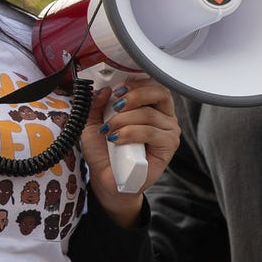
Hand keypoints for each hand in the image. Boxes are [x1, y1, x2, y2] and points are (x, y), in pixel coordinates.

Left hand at [81, 79, 179, 224]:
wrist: (107, 178)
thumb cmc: (105, 150)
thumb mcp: (93, 122)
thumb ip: (96, 104)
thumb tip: (104, 90)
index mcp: (150, 104)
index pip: (152, 83)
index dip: (134, 83)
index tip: (116, 90)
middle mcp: (163, 115)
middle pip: (159, 92)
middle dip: (133, 96)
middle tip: (114, 107)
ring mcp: (168, 130)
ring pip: (149, 114)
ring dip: (124, 120)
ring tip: (109, 131)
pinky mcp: (168, 146)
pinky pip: (152, 132)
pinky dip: (131, 133)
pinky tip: (117, 140)